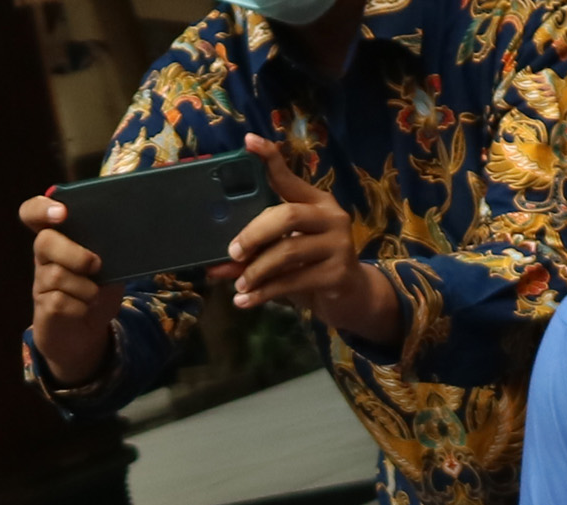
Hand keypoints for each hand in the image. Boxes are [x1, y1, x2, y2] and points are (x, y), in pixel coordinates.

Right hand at [20, 194, 127, 387]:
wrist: (87, 332)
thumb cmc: (98, 290)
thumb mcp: (110, 264)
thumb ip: (110, 247)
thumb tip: (126, 233)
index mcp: (59, 237)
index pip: (34, 212)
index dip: (41, 208)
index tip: (62, 212)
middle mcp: (44, 256)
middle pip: (44, 242)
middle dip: (73, 253)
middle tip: (96, 265)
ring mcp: (41, 281)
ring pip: (56, 275)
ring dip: (85, 287)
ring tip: (95, 295)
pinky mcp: (43, 307)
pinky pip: (59, 301)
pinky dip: (81, 307)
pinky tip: (86, 309)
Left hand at [229, 135, 402, 345]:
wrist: (350, 297)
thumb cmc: (312, 266)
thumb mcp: (285, 254)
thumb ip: (255, 253)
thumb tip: (215, 265)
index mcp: (316, 202)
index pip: (289, 177)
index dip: (270, 158)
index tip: (248, 141)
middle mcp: (331, 217)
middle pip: (286, 215)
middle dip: (253, 234)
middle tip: (232, 252)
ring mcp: (338, 244)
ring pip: (288, 250)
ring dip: (257, 270)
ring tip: (239, 285)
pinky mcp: (337, 273)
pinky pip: (293, 281)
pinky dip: (264, 293)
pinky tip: (245, 302)